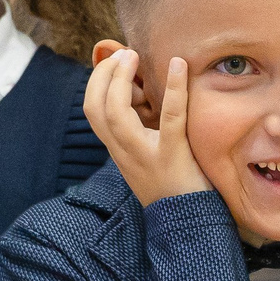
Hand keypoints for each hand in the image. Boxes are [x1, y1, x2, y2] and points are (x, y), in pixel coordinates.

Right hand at [84, 48, 207, 207]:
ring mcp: (145, 154)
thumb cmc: (173, 186)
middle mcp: (124, 152)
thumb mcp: (146, 158)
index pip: (92, 111)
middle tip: (123, 55)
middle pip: (95, 108)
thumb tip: (138, 93)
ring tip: (135, 58)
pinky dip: (175, 88)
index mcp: (118, 150)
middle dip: (103, 75)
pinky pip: (171, 117)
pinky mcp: (173, 155)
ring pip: (116, 114)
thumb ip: (138, 130)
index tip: (114, 62)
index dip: (97, 81)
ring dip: (121, 79)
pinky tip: (179, 64)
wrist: (188, 225)